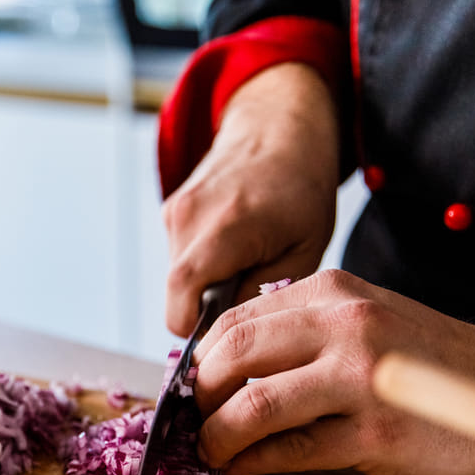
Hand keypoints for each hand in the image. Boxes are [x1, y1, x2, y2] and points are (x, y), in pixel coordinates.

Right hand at [163, 62, 339, 335]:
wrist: (278, 128)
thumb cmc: (301, 190)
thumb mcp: (304, 250)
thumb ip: (264, 296)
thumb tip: (233, 337)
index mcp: (226, 229)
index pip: (181, 305)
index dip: (198, 336)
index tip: (227, 346)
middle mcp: (189, 218)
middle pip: (177, 296)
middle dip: (207, 312)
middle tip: (248, 306)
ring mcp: (174, 212)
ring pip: (177, 280)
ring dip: (206, 287)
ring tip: (246, 267)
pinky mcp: (170, 211)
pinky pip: (179, 258)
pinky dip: (203, 267)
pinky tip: (233, 250)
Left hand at [191, 270, 474, 474]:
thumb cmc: (423, 359)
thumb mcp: (359, 321)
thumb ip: (298, 336)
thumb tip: (218, 374)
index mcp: (329, 293)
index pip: (232, 323)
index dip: (196, 364)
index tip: (188, 394)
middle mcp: (343, 325)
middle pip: (233, 357)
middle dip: (199, 399)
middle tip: (193, 426)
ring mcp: (362, 378)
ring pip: (256, 405)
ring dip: (218, 436)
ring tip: (212, 454)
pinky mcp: (377, 432)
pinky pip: (292, 450)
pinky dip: (255, 462)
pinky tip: (245, 468)